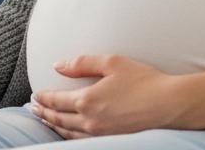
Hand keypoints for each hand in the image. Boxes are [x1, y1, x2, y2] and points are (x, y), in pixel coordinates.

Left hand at [29, 55, 182, 138]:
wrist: (170, 105)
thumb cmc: (144, 81)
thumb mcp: (112, 62)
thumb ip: (82, 63)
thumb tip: (58, 65)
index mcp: (87, 100)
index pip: (56, 101)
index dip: (42, 98)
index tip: (34, 95)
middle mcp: (90, 121)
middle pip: (59, 119)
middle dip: (44, 113)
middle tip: (34, 109)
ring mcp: (101, 134)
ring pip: (69, 133)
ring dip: (54, 126)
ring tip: (46, 120)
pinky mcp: (112, 141)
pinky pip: (82, 141)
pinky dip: (69, 136)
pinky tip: (68, 132)